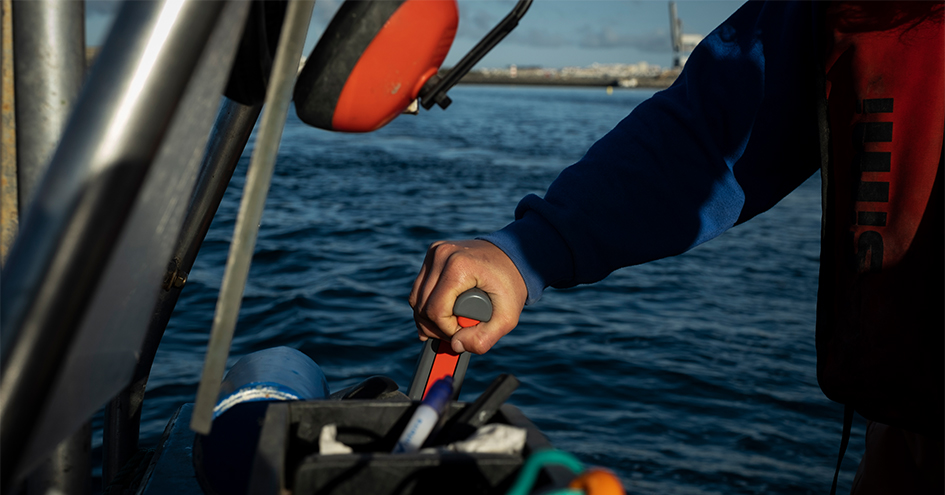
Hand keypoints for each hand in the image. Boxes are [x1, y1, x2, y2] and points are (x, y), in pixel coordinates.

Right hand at [409, 240, 526, 353]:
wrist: (515, 255)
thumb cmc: (511, 285)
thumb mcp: (507, 317)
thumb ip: (483, 339)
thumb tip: (455, 345)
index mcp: (458, 266)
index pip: (435, 311)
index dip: (447, 330)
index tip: (464, 332)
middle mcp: (442, 255)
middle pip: (421, 306)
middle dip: (437, 327)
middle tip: (457, 332)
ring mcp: (435, 252)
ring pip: (416, 298)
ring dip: (428, 318)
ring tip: (449, 325)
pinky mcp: (433, 254)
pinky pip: (419, 288)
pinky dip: (426, 305)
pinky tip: (440, 314)